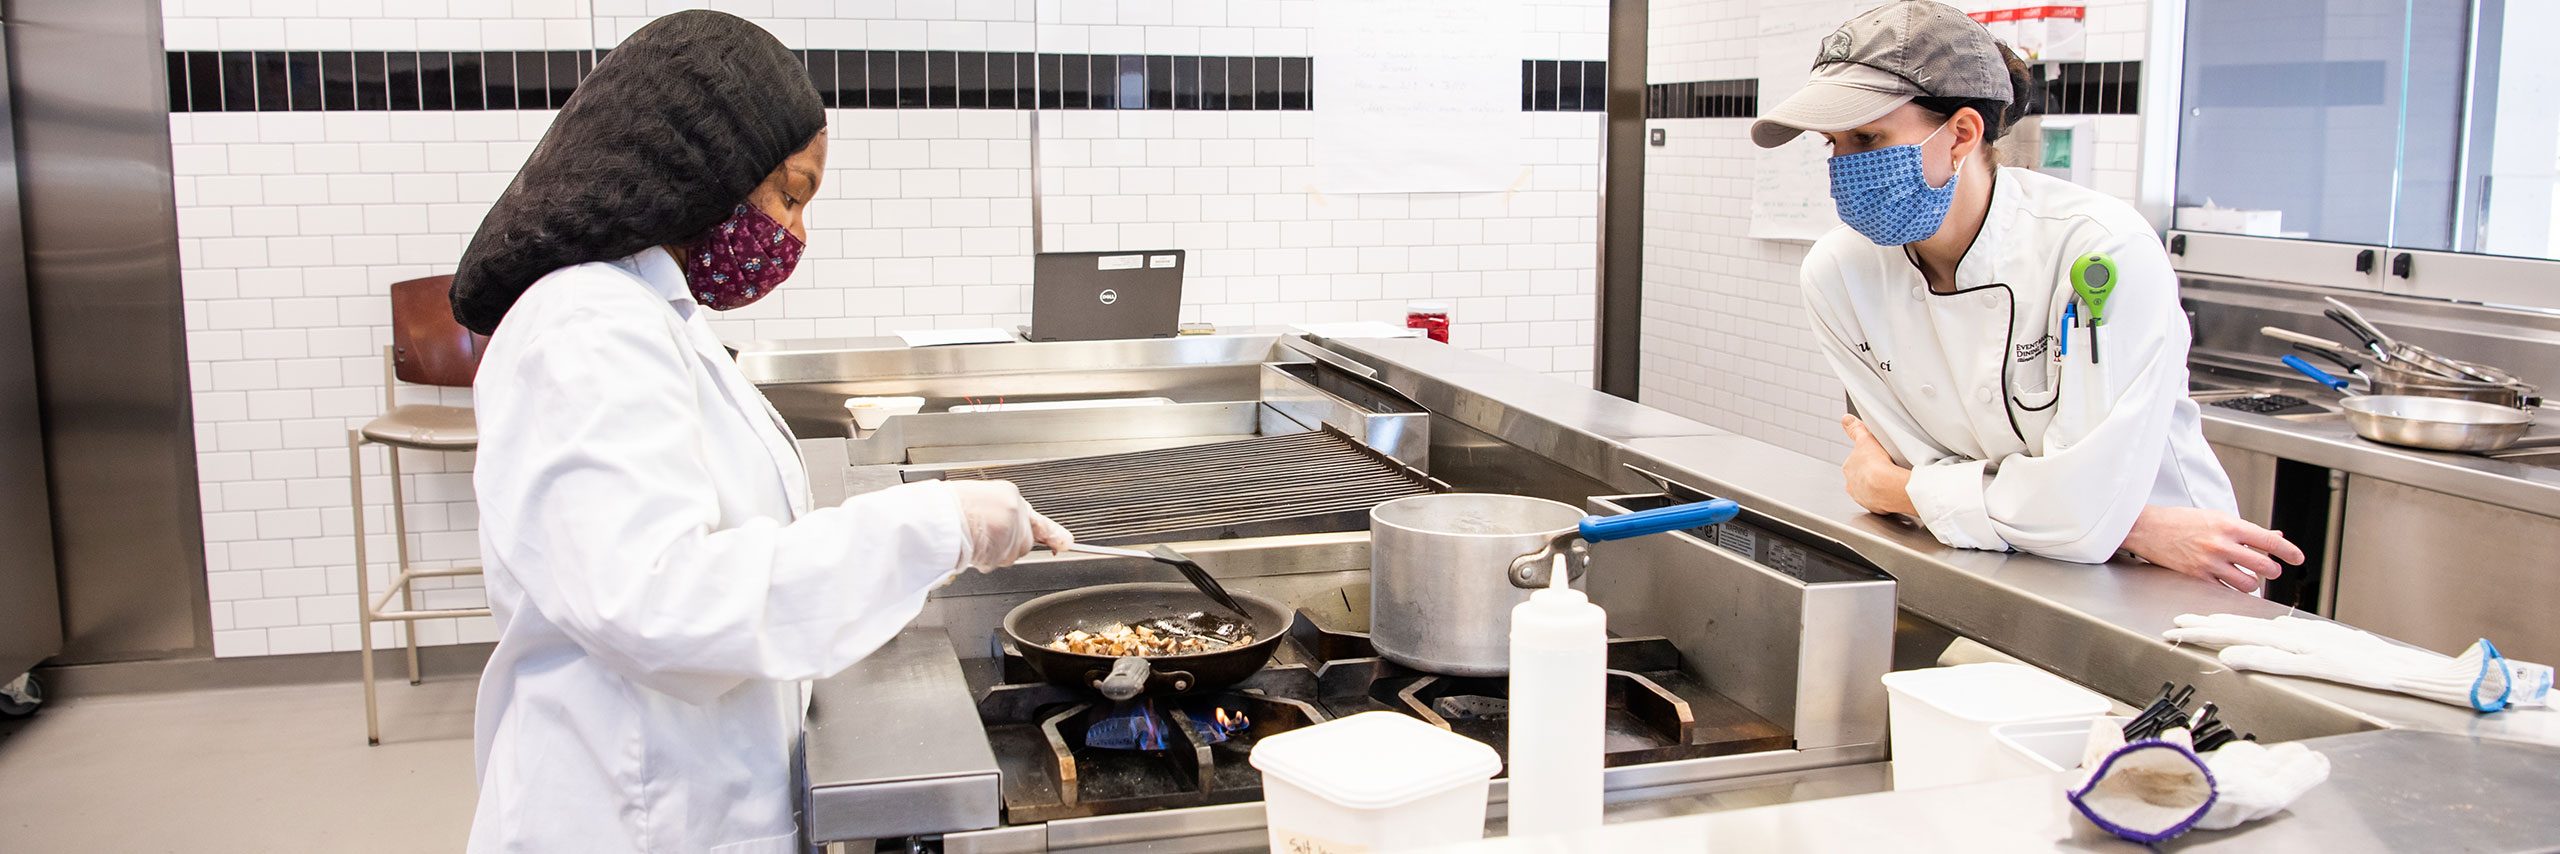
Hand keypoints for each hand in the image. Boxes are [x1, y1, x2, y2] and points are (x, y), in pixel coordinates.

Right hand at [949, 480, 1074, 571]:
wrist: (939, 516)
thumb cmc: (950, 507)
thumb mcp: (979, 499)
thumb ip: (1003, 514)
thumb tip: (1037, 533)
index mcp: (1009, 495)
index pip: (1037, 519)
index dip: (1053, 534)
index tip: (1065, 542)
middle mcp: (1017, 511)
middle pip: (1024, 541)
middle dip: (1008, 546)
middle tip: (984, 539)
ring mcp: (1014, 530)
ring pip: (1012, 553)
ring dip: (995, 553)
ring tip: (973, 539)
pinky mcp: (1008, 547)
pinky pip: (999, 561)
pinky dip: (985, 560)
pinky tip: (972, 547)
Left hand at [1839, 415, 1915, 515]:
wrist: (1887, 487)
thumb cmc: (1876, 463)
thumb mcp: (1866, 439)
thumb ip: (1855, 429)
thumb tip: (1846, 419)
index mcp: (1849, 468)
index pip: (1857, 461)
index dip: (1867, 458)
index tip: (1877, 457)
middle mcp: (1852, 484)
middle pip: (1862, 476)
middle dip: (1872, 472)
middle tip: (1886, 467)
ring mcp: (1862, 497)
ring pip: (1870, 489)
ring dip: (1878, 485)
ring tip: (1890, 479)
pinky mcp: (1874, 507)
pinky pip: (1880, 501)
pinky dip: (1886, 496)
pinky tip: (1892, 491)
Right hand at [2121, 505, 2302, 592]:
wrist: (2147, 528)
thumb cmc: (2180, 520)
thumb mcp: (2216, 517)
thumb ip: (2246, 530)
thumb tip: (2275, 537)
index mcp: (2229, 525)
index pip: (2268, 541)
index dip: (2288, 551)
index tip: (2297, 558)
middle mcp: (2222, 544)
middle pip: (2263, 565)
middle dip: (2272, 570)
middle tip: (2270, 570)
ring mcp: (2210, 562)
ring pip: (2248, 583)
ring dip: (2252, 583)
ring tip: (2247, 578)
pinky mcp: (2198, 577)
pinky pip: (2226, 591)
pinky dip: (2233, 591)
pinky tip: (2231, 585)